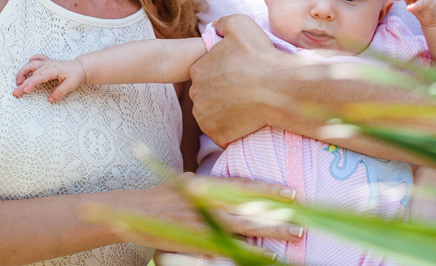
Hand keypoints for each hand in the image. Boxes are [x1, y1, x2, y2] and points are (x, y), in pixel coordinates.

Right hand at [13, 54, 85, 101]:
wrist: (80, 67)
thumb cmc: (76, 75)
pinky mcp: (46, 62)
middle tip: (16, 92)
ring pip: (31, 64)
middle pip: (32, 73)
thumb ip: (60, 92)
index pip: (40, 76)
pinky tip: (27, 70)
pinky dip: (29, 63)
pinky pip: (35, 59)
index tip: (25, 90)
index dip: (31, 83)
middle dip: (23, 83)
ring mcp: (46, 62)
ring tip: (19, 82)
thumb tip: (50, 99)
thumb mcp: (71, 85)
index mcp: (54, 69)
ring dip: (23, 72)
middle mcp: (48, 64)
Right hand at [94, 173, 302, 254]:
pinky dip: (249, 251)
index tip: (291, 193)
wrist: (133, 213)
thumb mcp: (188, 180)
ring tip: (294, 235)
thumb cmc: (163, 195)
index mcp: (207, 184)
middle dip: (277, 214)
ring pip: (243, 228)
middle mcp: (206, 202)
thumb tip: (234, 184)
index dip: (268, 190)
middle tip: (302, 218)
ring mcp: (202, 223)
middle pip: (249, 208)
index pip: (243, 186)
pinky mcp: (197, 241)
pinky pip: (228, 247)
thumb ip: (212, 183)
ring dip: (270, 232)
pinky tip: (268, 256)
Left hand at [188, 15, 286, 145]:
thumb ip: (222, 23)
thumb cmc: (261, 56)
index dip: (222, 71)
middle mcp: (196, 95)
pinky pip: (222, 132)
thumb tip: (215, 28)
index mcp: (198, 69)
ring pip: (212, 113)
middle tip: (244, 89)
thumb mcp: (241, 24)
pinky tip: (246, 119)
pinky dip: (232, 128)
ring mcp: (205, 117)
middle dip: (222, 92)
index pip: (205, 70)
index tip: (239, 72)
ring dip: (225, 110)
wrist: (281, 88)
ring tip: (246, 104)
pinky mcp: (218, 135)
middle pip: (207, 93)